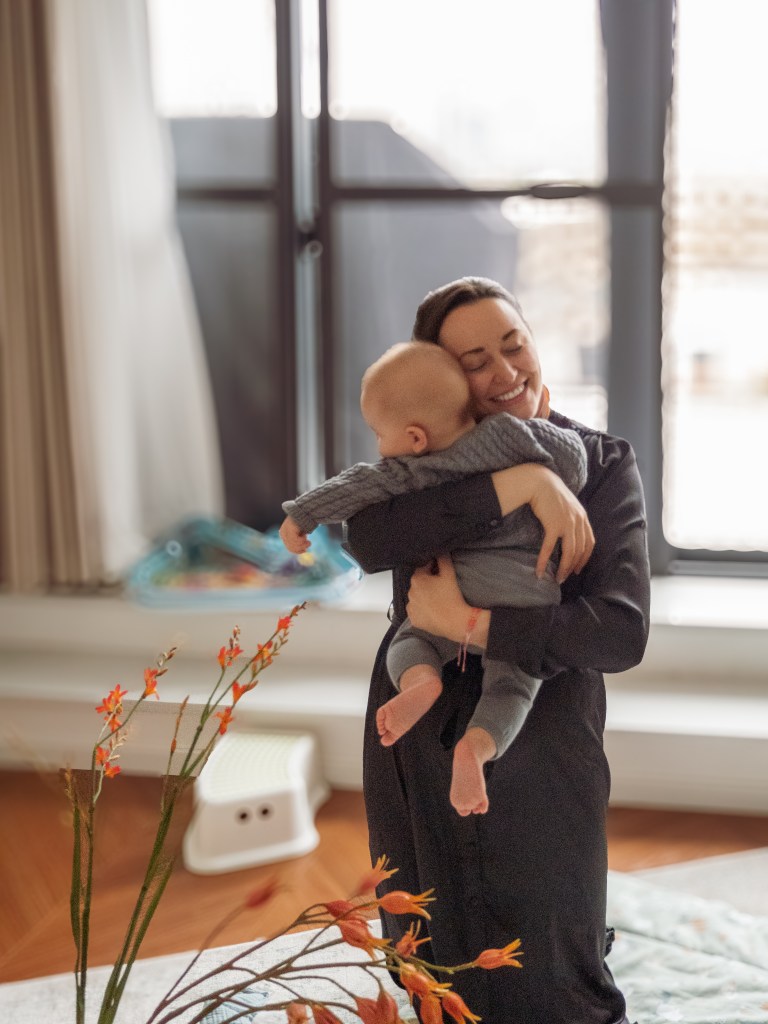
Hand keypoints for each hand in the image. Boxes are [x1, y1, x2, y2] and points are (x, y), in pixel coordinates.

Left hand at [279, 516, 310, 553]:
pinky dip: (302, 540)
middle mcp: (283, 533)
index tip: (305, 550)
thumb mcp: (301, 532)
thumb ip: (299, 540)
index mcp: (284, 534)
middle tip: (309, 543)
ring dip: (303, 544)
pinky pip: (295, 541)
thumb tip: (303, 550)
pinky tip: (305, 535)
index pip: (289, 547)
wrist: (305, 511)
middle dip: (301, 547)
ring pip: (293, 545)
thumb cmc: (304, 521)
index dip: (297, 551)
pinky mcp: (289, 530)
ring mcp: (285, 532)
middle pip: (291, 548)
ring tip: (308, 539)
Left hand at [406, 555, 489, 647]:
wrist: (455, 621)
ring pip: (417, 597)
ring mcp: (410, 607)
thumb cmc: (452, 596)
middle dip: (427, 583)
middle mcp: (410, 592)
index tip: (441, 574)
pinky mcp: (413, 620)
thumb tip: (440, 551)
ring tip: (438, 600)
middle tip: (441, 588)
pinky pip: (416, 611)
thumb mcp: (449, 573)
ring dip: (424, 596)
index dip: (433, 569)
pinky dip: (422, 610)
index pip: (423, 568)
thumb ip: (443, 559)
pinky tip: (433, 610)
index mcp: (417, 579)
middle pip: (419, 583)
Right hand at [527, 467, 593, 581]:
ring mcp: (567, 523)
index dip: (585, 558)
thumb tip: (570, 532)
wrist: (539, 482)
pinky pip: (550, 548)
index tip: (578, 568)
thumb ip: (572, 517)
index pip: (589, 543)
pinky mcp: (553, 525)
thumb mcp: (568, 505)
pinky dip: (544, 561)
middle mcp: (578, 521)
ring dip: (564, 568)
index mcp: (583, 517)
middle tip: (566, 577)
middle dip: (574, 567)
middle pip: (580, 551)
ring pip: (569, 552)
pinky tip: (539, 570)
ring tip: (557, 578)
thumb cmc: (551, 492)